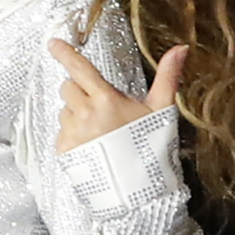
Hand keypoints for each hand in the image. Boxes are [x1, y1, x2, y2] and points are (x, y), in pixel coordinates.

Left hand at [50, 39, 187, 153]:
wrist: (139, 191)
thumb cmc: (152, 149)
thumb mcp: (161, 110)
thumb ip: (167, 77)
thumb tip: (180, 48)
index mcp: (106, 99)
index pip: (79, 68)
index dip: (65, 52)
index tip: (53, 43)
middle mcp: (84, 114)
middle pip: (68, 87)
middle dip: (80, 90)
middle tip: (100, 105)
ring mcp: (72, 132)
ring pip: (65, 110)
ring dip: (77, 114)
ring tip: (100, 131)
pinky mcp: (64, 150)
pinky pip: (62, 132)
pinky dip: (73, 134)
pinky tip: (92, 145)